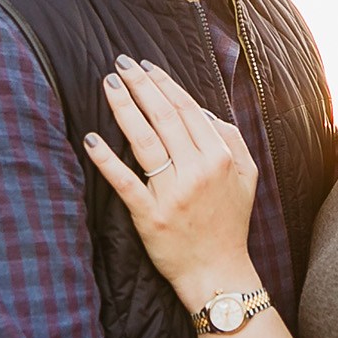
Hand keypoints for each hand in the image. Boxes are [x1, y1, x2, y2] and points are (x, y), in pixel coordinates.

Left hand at [82, 55, 258, 303]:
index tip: (146, 66)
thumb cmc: (230, 223)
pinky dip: (106, 160)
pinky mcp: (149, 216)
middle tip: (121, 64)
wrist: (218, 273)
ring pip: (144, 141)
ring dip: (124, 109)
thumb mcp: (247, 177)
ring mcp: (172, 194)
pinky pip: (124, 182)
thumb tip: (204, 112)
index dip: (164, 84)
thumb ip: (232, 140)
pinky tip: (90, 139)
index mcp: (219, 157)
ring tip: (109, 86)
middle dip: (141, 86)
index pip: (187, 110)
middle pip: (163, 118)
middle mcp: (197, 171)